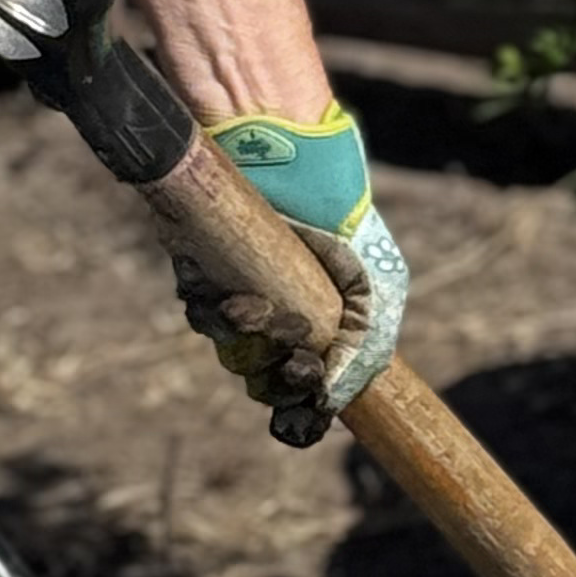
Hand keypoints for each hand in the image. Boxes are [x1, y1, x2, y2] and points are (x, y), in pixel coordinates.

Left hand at [179, 103, 408, 444]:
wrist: (293, 160)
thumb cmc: (343, 221)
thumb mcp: (374, 284)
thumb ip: (363, 346)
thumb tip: (329, 400)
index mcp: (316, 334)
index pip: (303, 395)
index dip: (300, 416)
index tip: (304, 416)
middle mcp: (275, 322)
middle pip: (264, 382)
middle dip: (276, 380)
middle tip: (295, 360)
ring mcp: (237, 298)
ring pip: (231, 351)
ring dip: (245, 341)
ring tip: (258, 309)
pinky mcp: (203, 272)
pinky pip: (200, 311)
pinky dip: (213, 309)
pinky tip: (232, 293)